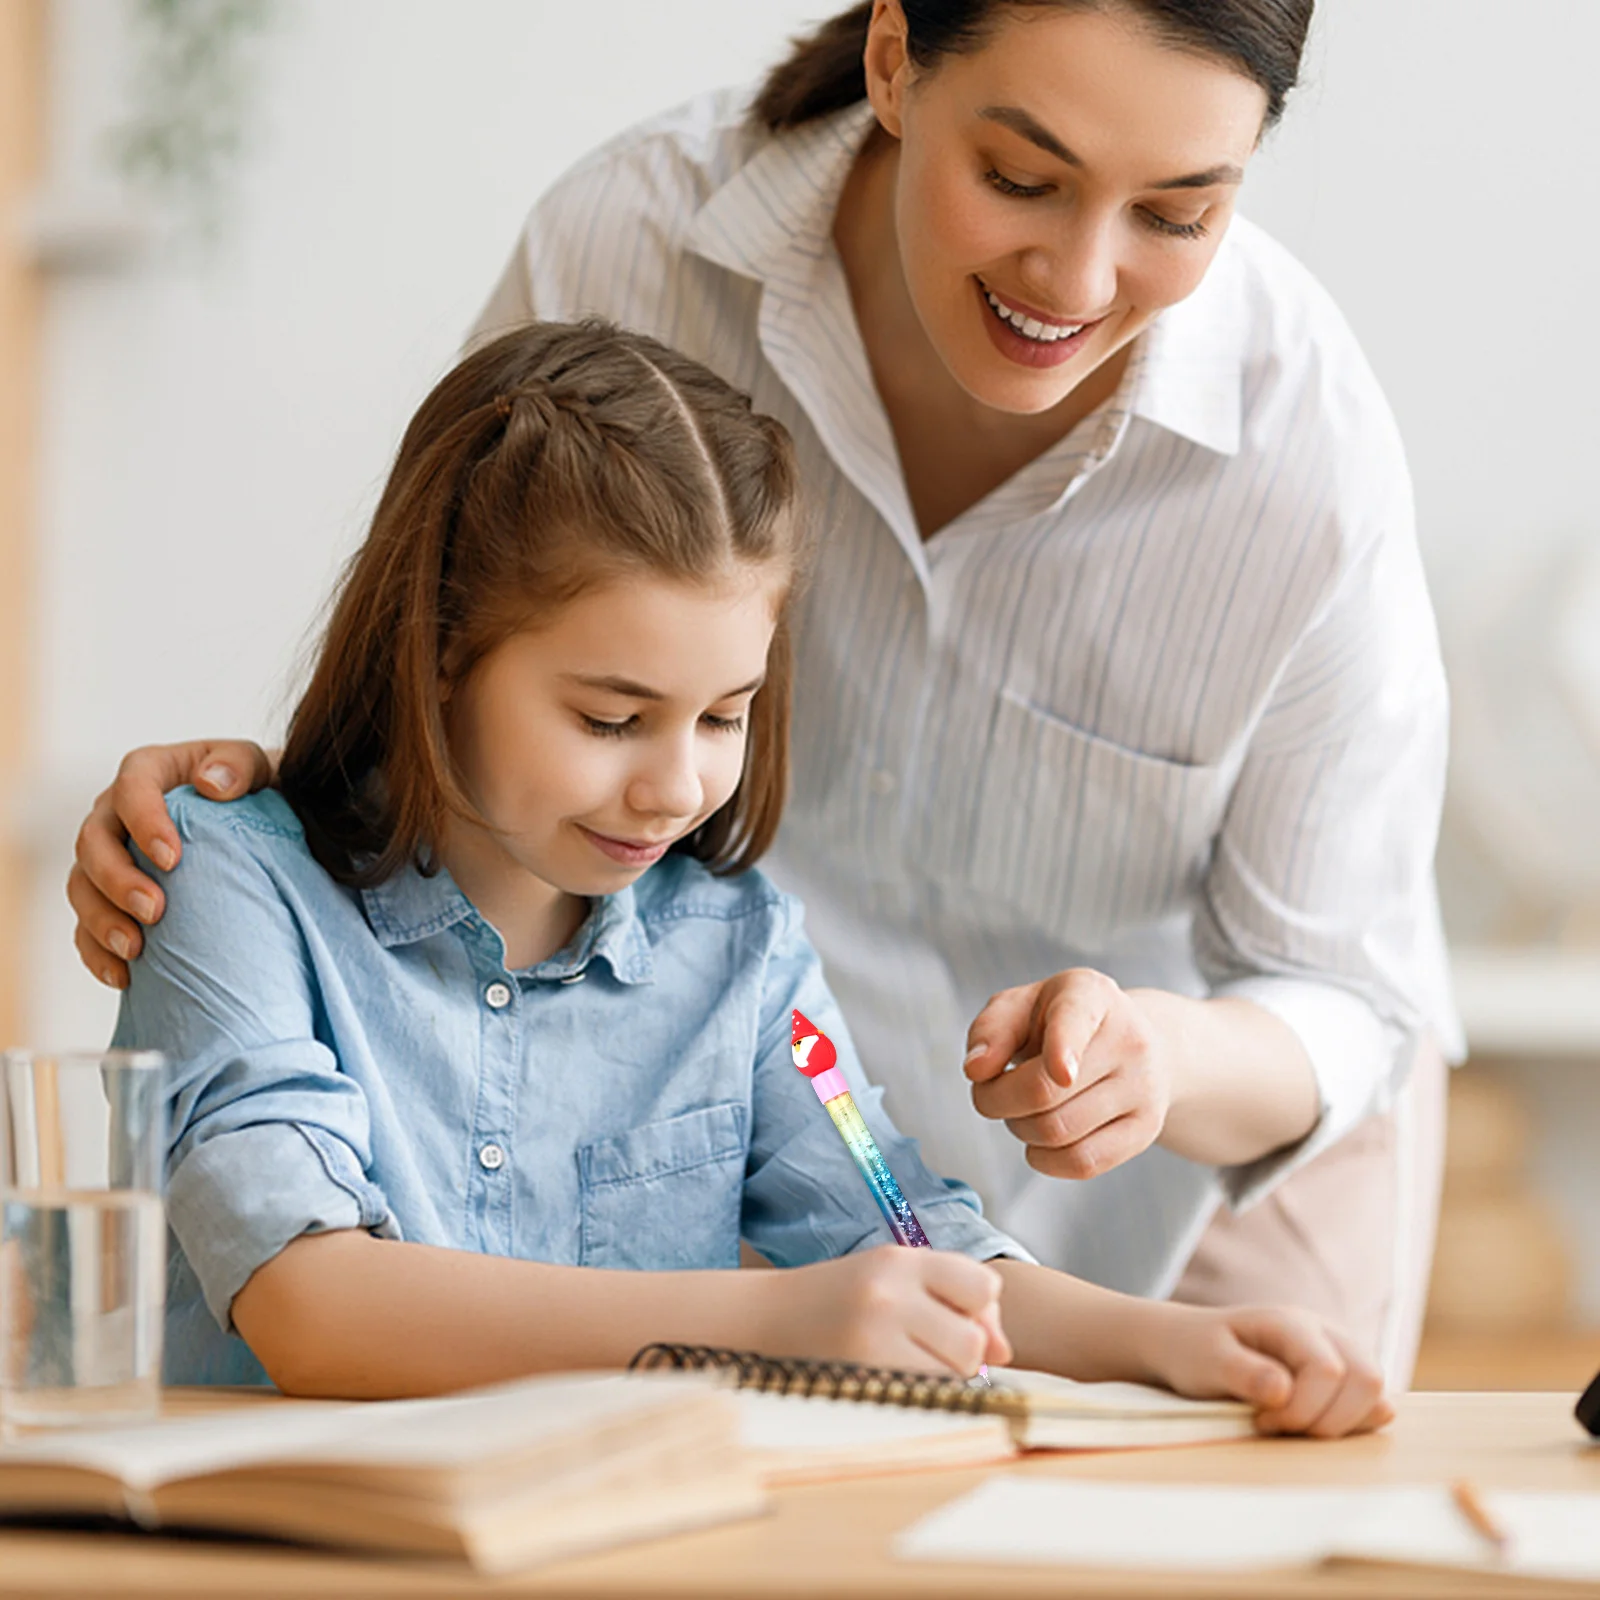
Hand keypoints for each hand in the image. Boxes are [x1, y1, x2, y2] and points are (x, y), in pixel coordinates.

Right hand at [68, 740, 274, 987]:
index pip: (131, 788)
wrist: (262, 825)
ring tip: (136, 949)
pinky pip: (86, 927)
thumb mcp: (259, 768)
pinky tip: (124, 977)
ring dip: (102, 921)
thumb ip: (240, 764)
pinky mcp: (109, 899)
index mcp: (149, 773)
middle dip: (117, 880)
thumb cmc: (257, 790)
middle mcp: (116, 814)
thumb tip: (212, 784)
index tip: (172, 858)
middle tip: (155, 910)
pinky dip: (98, 953)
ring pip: (81, 888)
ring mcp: (108, 857)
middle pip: (93, 843)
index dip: (143, 822)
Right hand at [759, 1246, 1011, 1377]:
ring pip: (954, 1375)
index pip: (984, 1285)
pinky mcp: (860, 1377)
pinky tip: (892, 1379)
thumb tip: (1004, 1351)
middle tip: (928, 1348)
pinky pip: (924, 1396)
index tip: (956, 1318)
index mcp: (900, 1260)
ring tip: (908, 1363)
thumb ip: (953, 1299)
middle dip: (964, 1351)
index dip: (980, 1310)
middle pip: (974, 1340)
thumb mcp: (893, 1278)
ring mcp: (873, 1338)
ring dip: (943, 1376)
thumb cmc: (839, 1298)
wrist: (765, 1318)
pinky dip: (920, 1394)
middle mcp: (889, 1293)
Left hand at [964, 970, 1175, 1178]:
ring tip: (1022, 1110)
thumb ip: (990, 1030)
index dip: (1064, 1049)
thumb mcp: (1021, 1007)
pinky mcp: (1147, 1130)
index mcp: (1090, 995)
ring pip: (1059, 1132)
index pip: (1076, 1022)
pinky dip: (1046, 1160)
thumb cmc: (1061, 1024)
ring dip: (1020, 1129)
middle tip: (991, 1093)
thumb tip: (977, 1069)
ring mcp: (1143, 1087)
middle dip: (997, 1100)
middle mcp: (1127, 1038)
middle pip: (1043, 1091)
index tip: (1061, 1072)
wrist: (1128, 1041)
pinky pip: (1083, 1163)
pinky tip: (1042, 1141)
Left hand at [1147, 1302, 1391, 1438]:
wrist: (1191, 1347)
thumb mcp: (1206, 1360)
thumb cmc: (1196, 1352)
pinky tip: (1307, 1425)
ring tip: (1292, 1426)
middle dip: (1328, 1421)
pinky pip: (1372, 1409)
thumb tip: (1282, 1390)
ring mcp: (1340, 1354)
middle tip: (1280, 1427)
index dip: (1301, 1409)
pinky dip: (1348, 1426)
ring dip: (1340, 1425)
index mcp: (1291, 1322)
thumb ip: (1243, 1373)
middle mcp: (1325, 1332)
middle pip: (1368, 1381)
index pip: (1328, 1370)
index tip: (1261, 1422)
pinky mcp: (1345, 1379)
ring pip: (1378, 1396)